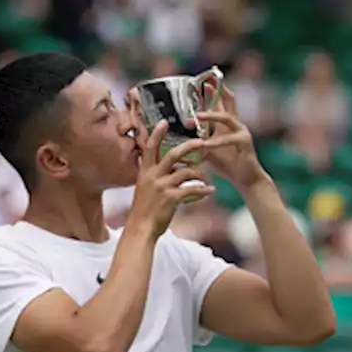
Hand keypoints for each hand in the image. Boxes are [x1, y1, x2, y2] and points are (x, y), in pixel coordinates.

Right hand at [126, 120, 214, 237]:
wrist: (140, 229)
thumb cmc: (143, 211)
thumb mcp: (144, 189)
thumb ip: (156, 177)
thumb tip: (172, 169)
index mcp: (145, 172)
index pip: (149, 148)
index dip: (156, 134)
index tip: (164, 122)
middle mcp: (153, 176)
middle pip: (172, 154)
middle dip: (188, 146)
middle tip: (201, 141)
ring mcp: (162, 187)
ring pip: (186, 172)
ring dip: (199, 174)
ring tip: (206, 178)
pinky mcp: (171, 198)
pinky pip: (192, 190)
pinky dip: (203, 190)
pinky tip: (210, 191)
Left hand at [196, 88, 265, 189]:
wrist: (246, 180)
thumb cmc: (229, 165)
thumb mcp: (210, 151)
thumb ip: (199, 141)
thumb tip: (183, 135)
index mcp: (227, 125)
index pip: (221, 104)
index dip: (214, 93)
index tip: (203, 83)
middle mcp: (236, 124)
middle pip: (228, 102)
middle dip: (218, 92)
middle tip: (206, 84)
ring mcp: (241, 132)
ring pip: (226, 118)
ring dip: (211, 115)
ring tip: (197, 116)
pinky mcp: (245, 142)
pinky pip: (228, 139)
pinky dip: (216, 142)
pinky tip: (205, 144)